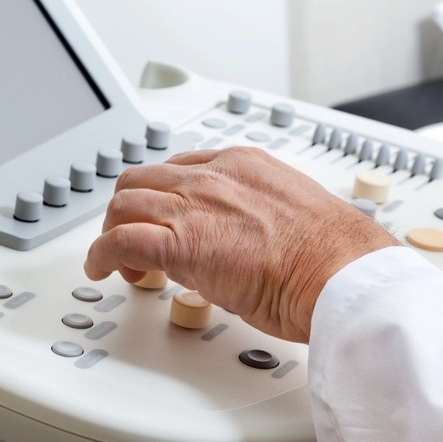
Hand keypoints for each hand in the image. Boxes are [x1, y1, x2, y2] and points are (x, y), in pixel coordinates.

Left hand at [84, 147, 398, 341]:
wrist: (341, 276)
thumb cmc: (331, 258)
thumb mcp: (286, 216)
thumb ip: (253, 217)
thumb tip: (240, 241)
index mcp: (240, 165)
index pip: (177, 170)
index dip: (159, 199)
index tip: (158, 220)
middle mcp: (212, 177)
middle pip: (140, 182)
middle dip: (128, 212)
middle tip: (132, 244)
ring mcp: (192, 207)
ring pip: (123, 205)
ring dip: (112, 235)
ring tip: (121, 265)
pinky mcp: (179, 243)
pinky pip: (119, 241)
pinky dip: (100, 256)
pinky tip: (101, 271)